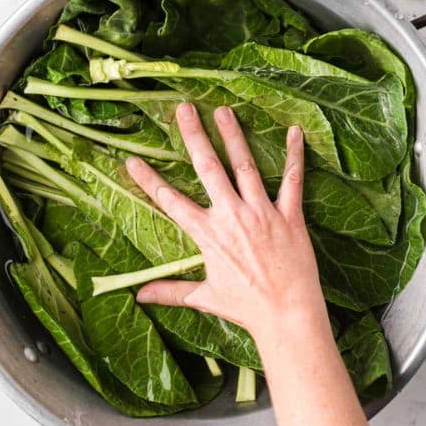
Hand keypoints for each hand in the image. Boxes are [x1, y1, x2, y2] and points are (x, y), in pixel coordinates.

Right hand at [125, 102, 328, 347]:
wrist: (287, 316)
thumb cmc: (245, 308)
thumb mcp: (204, 297)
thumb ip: (170, 291)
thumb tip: (139, 296)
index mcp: (207, 234)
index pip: (170, 201)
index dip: (148, 180)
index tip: (131, 161)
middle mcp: (231, 216)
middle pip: (208, 168)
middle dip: (194, 136)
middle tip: (184, 108)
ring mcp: (261, 213)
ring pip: (244, 166)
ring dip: (233, 136)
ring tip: (223, 110)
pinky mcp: (289, 217)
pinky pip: (292, 181)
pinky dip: (294, 155)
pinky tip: (294, 131)